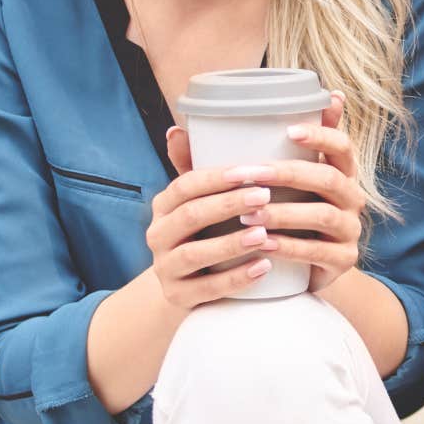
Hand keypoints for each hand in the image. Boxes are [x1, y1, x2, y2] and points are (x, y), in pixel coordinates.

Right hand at [146, 136, 284, 308]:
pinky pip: (207, 289)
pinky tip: (264, 268)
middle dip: (230, 204)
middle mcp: (157, 235)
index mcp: (164, 205)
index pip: (186, 185)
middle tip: (266, 196)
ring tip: (264, 233)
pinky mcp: (177, 297)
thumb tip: (178, 126)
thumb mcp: (202, 198)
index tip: (253, 171)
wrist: (192, 285)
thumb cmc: (207, 230)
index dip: (218, 178)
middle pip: (191, 216)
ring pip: (195, 254)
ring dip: (231, 243)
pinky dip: (236, 278)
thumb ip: (198, 165)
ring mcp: (164, 268)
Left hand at [161, 93, 365, 295]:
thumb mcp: (259, 187)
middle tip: (252, 175)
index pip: (342, 145)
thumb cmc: (273, 216)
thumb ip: (221, 162)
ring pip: (323, 215)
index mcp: (338, 171)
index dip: (321, 134)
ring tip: (249, 215)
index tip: (288, 129)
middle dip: (290, 174)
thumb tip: (175, 131)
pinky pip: (318, 252)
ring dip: (285, 213)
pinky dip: (289, 248)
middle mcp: (351, 197)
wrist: (296, 271)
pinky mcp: (342, 261)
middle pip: (330, 178)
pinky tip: (263, 245)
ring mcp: (350, 230)